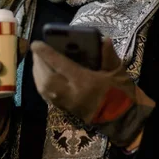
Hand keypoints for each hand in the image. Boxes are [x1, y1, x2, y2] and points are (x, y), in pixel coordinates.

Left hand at [31, 37, 154, 146]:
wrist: (122, 119)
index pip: (61, 66)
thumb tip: (104, 39)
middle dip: (39, 64)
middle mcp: (72, 94)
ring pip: (44, 90)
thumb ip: (109, 55)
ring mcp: (67, 104)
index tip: (36, 44)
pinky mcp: (66, 110)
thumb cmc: (120, 93)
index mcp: (85, 82)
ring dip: (37, 74)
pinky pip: (47, 97)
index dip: (47, 54)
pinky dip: (41, 84)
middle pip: (47, 80)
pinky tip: (43, 75)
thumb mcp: (118, 71)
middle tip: (36, 51)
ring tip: (38, 60)